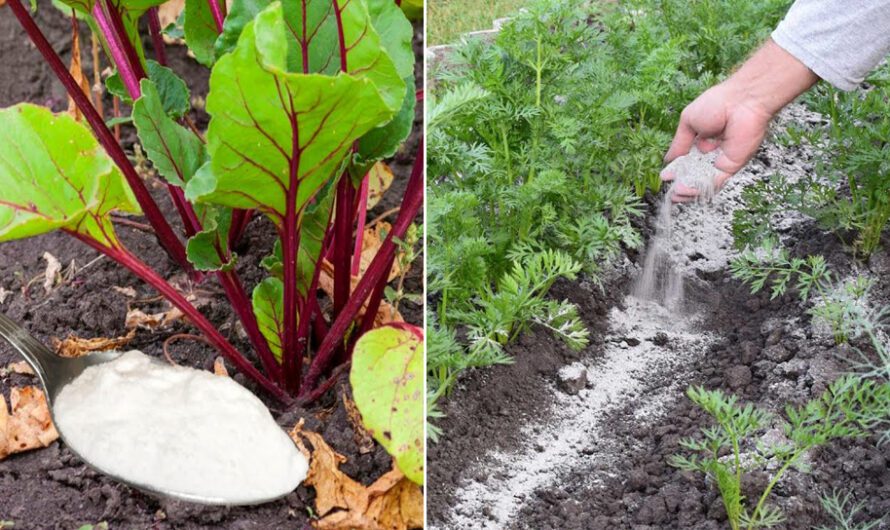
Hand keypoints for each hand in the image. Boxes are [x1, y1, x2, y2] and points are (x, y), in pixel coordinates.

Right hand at [662, 39, 818, 201]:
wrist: (742, 101)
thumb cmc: (717, 103)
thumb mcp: (688, 122)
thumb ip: (679, 143)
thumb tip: (668, 159)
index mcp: (701, 141)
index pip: (687, 161)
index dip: (676, 171)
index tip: (666, 177)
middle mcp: (712, 153)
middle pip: (695, 175)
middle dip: (682, 185)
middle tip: (672, 193)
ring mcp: (722, 160)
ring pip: (704, 181)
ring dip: (690, 191)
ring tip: (677, 195)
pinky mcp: (731, 166)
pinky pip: (715, 181)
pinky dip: (702, 188)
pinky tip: (688, 190)